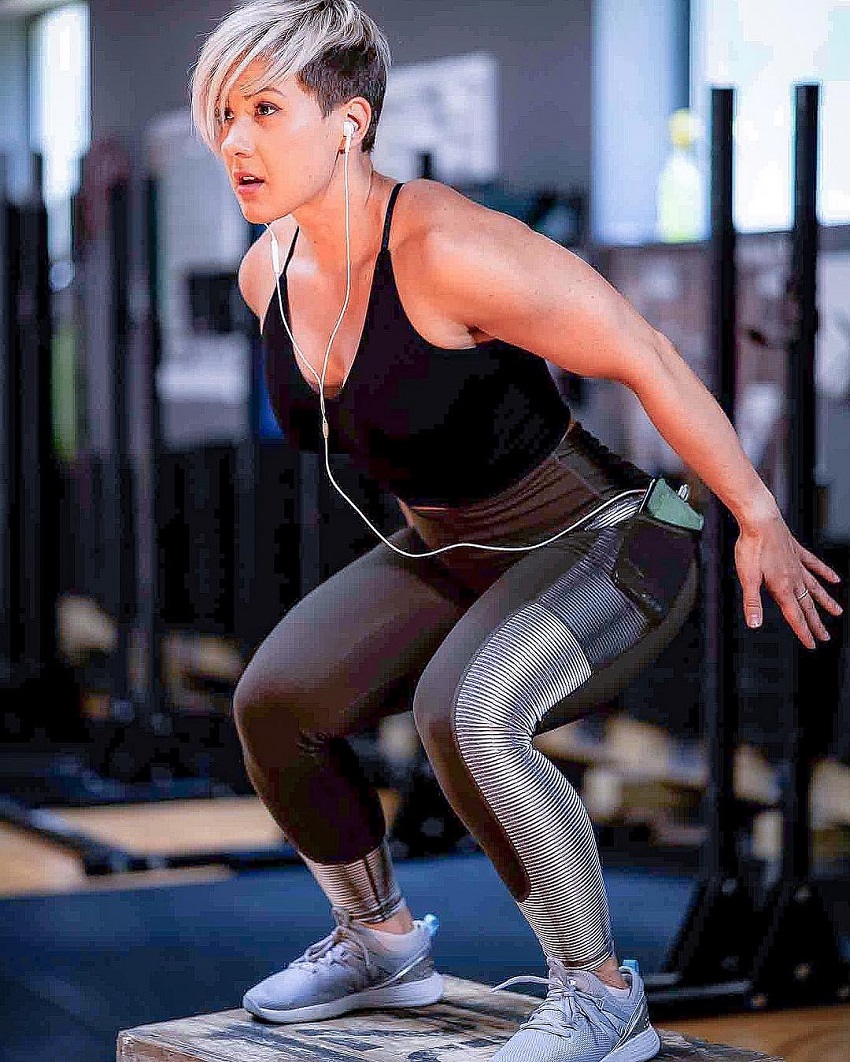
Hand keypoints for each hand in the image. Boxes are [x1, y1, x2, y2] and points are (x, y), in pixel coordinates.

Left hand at [735, 508, 842, 648]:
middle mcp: (793, 578)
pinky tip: (835, 579)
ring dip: (825, 601)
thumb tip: (754, 625)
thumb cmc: (751, 547)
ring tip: (837, 612)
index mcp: (781, 587)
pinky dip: (825, 572)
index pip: (794, 615)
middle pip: (807, 605)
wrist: (759, 520)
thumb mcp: (747, 577)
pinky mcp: (797, 551)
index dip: (803, 632)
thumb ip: (752, 602)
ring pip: (815, 587)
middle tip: (825, 637)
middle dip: (815, 623)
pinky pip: (814, 565)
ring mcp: (797, 564)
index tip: (812, 645)